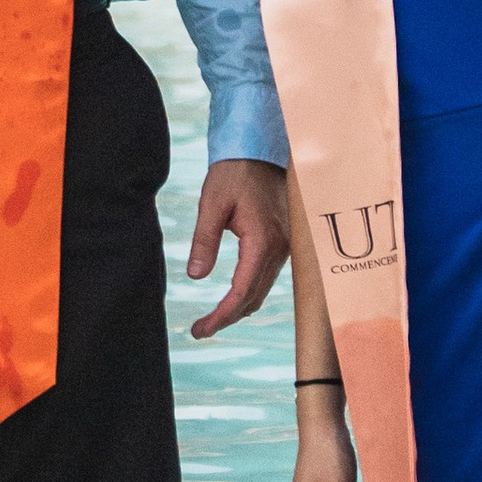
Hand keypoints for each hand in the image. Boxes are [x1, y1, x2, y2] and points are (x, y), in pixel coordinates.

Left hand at [185, 156, 287, 339]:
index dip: (222, 315)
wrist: (258, 150)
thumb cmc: (233, 173)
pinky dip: (249, 292)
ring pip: (262, 290)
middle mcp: (280, 248)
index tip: (201, 330)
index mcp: (262, 240)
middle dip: (227, 317)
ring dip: (239, 308)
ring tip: (211, 320)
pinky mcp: (283, 242)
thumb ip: (204, 240)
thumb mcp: (211, 203)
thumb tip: (195, 277)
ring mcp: (286, 247)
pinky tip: (233, 297)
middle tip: (199, 330)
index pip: (242, 291)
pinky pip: (267, 277)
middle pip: (254, 297)